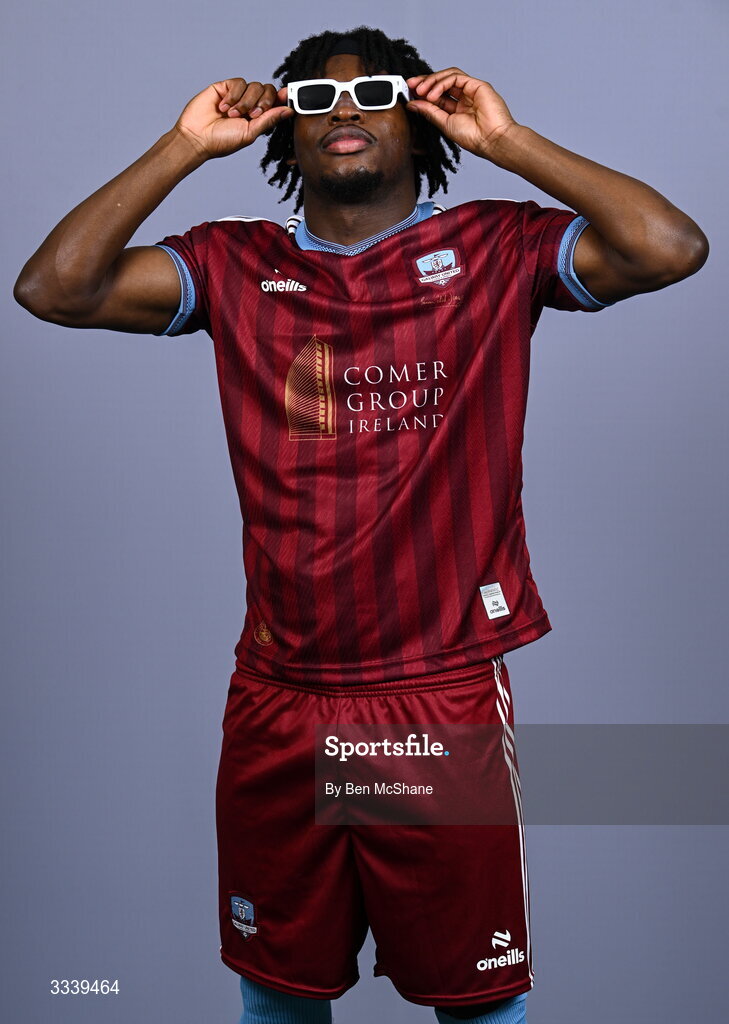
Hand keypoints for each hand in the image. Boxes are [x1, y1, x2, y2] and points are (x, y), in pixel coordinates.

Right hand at [174, 79, 292, 158]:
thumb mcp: (250, 133)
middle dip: (262, 102)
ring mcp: (237, 95)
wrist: (197, 137)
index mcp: (258, 117)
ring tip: (232, 115)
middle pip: (267, 90)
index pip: (275, 102)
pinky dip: (233, 96)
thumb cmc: (222, 141)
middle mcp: (250, 104)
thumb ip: (269, 120)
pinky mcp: (225, 87)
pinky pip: (238, 82)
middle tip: (252, 115)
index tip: (286, 95)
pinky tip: (224, 107)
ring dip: (244, 102)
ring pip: (254, 86)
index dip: (281, 97)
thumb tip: (288, 110)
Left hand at [406, 69, 516, 159]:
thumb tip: (413, 104)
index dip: (423, 91)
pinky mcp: (477, 85)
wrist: (491, 140)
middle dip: (425, 81)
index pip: (438, 94)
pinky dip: (441, 83)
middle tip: (411, 85)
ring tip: (420, 91)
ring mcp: (471, 90)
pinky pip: (455, 76)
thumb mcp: (445, 123)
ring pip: (448, 76)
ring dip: (432, 81)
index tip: (409, 91)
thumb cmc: (474, 138)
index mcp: (457, 109)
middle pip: (442, 82)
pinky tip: (433, 94)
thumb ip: (429, 111)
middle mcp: (464, 97)